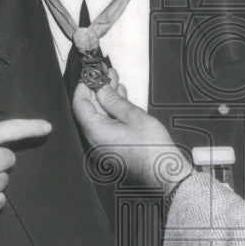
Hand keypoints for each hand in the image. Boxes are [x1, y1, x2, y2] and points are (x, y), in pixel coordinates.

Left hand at [71, 81, 190, 192]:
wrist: (165, 172)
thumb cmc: (152, 148)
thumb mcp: (133, 116)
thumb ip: (113, 100)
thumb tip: (100, 88)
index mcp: (95, 132)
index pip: (80, 104)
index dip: (84, 86)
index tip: (91, 73)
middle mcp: (94, 140)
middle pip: (89, 109)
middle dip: (97, 89)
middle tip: (106, 73)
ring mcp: (102, 144)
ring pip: (99, 116)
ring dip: (106, 98)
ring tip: (115, 80)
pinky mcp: (112, 146)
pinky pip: (107, 124)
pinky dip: (112, 110)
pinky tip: (120, 98)